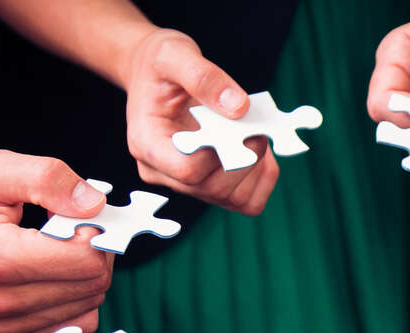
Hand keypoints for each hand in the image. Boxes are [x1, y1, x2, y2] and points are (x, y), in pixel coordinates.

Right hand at [0, 150, 114, 332]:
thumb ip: (48, 179)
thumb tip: (95, 202)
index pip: (86, 260)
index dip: (98, 232)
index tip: (82, 215)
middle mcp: (0, 302)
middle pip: (92, 286)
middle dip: (96, 252)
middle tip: (73, 228)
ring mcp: (3, 325)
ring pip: (87, 309)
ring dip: (85, 276)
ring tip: (56, 249)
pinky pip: (69, 327)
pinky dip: (73, 300)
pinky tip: (52, 274)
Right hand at [124, 28, 278, 214]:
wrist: (153, 73)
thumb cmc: (158, 64)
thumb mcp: (175, 54)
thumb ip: (205, 78)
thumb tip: (239, 108)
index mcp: (147, 144)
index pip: (188, 169)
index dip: (223, 152)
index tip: (244, 122)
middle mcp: (163, 171)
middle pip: (213, 188)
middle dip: (246, 158)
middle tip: (259, 125)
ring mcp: (186, 182)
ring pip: (233, 199)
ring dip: (257, 169)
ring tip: (257, 132)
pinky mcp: (208, 183)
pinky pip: (245, 199)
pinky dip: (262, 177)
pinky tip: (260, 149)